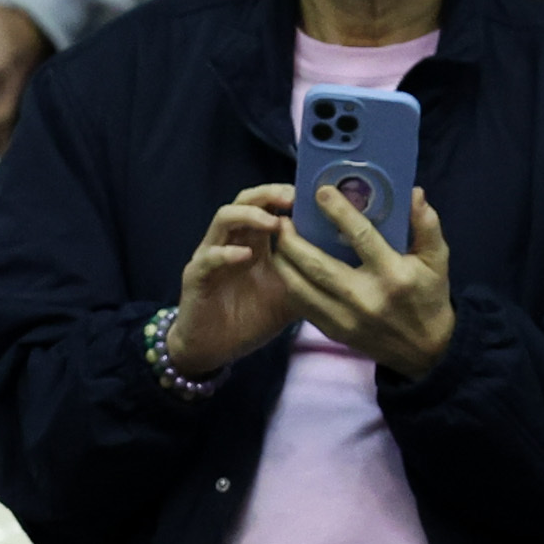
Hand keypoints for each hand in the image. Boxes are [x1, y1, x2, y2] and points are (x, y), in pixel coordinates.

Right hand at [167, 184, 299, 377]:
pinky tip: (245, 256)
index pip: (268, 205)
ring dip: (249, 216)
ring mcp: (212, 255)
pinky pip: (209, 257)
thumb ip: (310, 277)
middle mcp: (232, 241)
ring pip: (224, 218)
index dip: (286, 195)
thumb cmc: (251, 319)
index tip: (311, 196)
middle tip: (292, 198)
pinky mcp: (196, 276)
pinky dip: (226, 253)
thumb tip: (347, 265)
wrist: (214, 348)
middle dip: (269, 195)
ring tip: (273, 223)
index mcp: (255, 242)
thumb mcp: (291, 296)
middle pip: (245, 201)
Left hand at [276, 181, 456, 375]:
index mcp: (392, 274)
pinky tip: (284, 266)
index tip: (321, 191)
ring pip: (301, 288)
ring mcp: (346, 318)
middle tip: (283, 220)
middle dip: (293, 240)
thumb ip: (427, 224)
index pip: (361, 237)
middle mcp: (365, 297)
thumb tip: (414, 192)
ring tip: (277, 240)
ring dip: (283, 262)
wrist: (424, 350)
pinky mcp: (334, 331)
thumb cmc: (429, 296)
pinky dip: (289, 284)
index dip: (339, 212)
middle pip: (317, 265)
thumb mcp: (437, 259)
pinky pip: (302, 306)